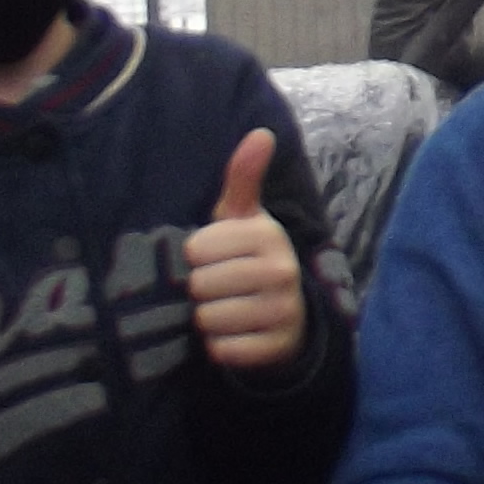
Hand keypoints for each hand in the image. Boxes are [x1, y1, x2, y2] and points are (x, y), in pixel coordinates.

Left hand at [182, 129, 308, 374]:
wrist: (289, 315)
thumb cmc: (250, 258)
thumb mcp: (244, 220)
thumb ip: (244, 178)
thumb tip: (260, 132)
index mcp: (268, 235)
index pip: (195, 250)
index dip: (197, 257)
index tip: (216, 258)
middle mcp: (281, 270)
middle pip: (199, 286)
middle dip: (202, 290)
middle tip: (222, 287)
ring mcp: (282, 310)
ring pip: (208, 319)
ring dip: (209, 320)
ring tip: (228, 309)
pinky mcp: (276, 346)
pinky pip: (222, 350)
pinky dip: (221, 346)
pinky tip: (237, 334)